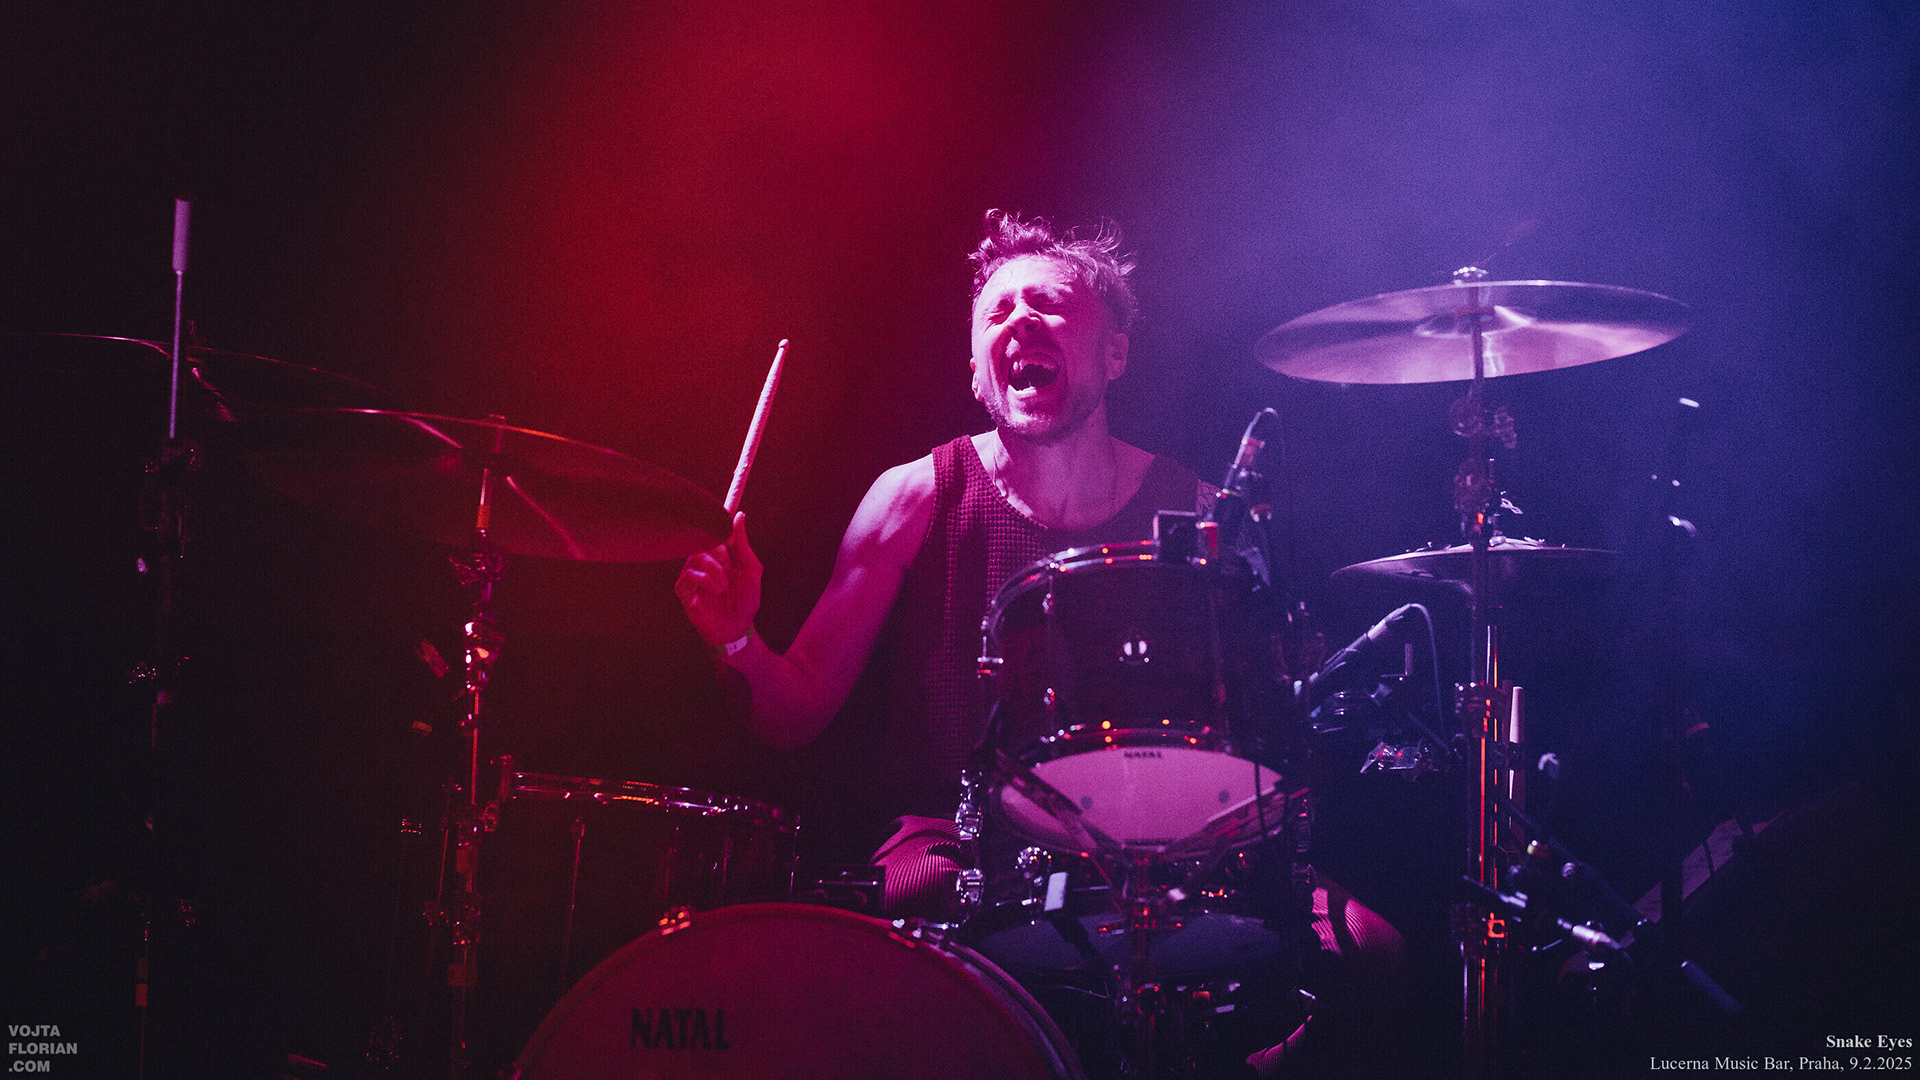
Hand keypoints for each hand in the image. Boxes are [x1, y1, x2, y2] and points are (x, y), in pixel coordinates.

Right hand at [674, 511, 761, 648]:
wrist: (739, 627)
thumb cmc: (745, 600)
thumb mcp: (751, 569)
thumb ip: (743, 544)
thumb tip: (740, 515)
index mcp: (718, 553)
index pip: (711, 529)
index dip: (717, 520)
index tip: (729, 520)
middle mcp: (702, 560)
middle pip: (702, 539)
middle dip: (720, 550)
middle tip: (729, 563)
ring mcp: (691, 574)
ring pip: (697, 556)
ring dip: (716, 570)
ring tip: (725, 586)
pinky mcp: (683, 590)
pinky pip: (689, 574)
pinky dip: (707, 581)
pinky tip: (716, 591)